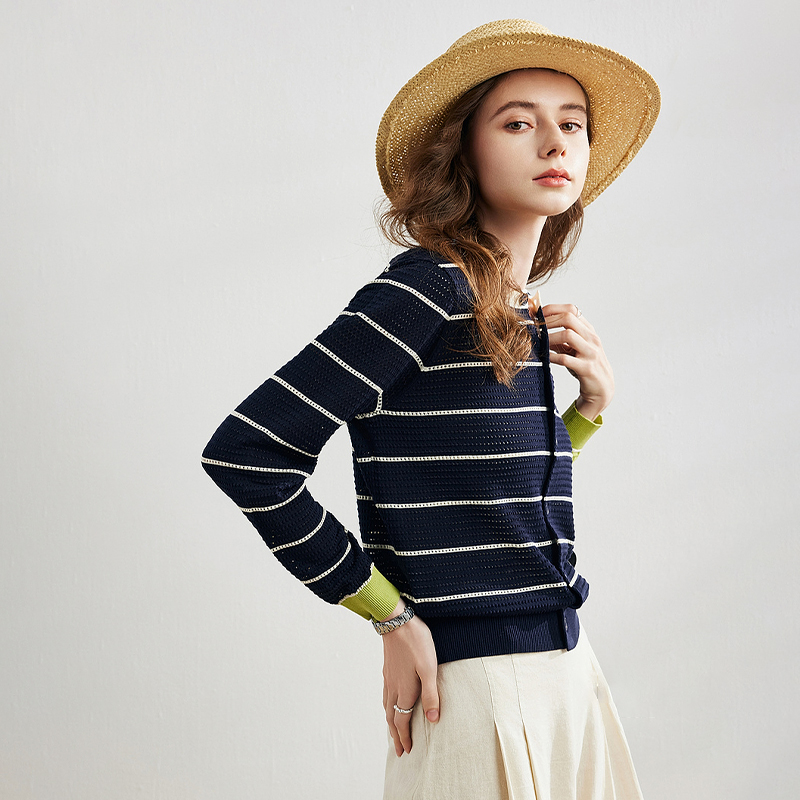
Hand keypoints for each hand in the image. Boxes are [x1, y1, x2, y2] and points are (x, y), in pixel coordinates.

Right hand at [380, 601, 439, 755]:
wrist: (397, 622)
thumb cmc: (416, 643)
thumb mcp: (429, 668)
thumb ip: (431, 695)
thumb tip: (433, 720)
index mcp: (404, 690)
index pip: (402, 721)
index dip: (404, 737)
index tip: (407, 751)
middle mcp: (393, 687)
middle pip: (391, 717)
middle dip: (395, 735)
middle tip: (399, 750)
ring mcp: (388, 678)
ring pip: (386, 707)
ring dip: (390, 722)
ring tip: (393, 730)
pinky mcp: (387, 669)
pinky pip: (385, 695)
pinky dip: (387, 707)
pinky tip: (390, 702)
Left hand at [540, 303, 613, 420]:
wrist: (602, 388)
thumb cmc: (585, 365)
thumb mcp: (574, 348)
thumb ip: (560, 338)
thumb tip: (539, 328)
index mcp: (588, 330)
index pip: (572, 310)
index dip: (553, 309)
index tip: (537, 313)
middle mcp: (591, 338)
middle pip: (569, 318)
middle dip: (548, 320)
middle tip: (535, 327)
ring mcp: (590, 353)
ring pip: (568, 335)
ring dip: (549, 337)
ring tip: (539, 342)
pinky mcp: (587, 368)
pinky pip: (566, 359)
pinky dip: (552, 356)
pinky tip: (545, 357)